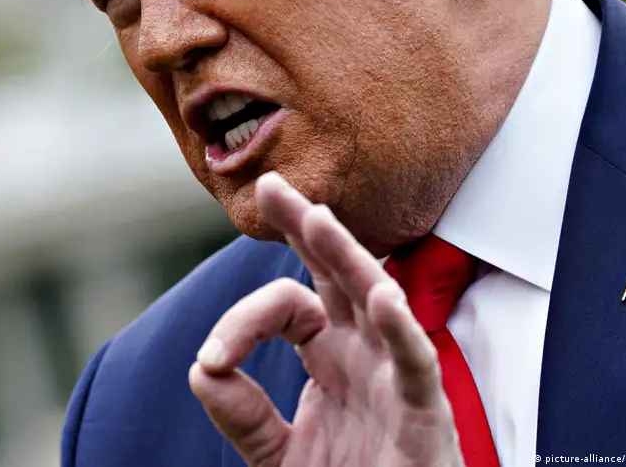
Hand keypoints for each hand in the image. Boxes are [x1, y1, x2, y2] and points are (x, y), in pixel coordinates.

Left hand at [188, 173, 462, 466]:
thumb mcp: (276, 454)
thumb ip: (241, 414)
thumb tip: (201, 369)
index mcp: (330, 357)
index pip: (287, 306)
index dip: (243, 321)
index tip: (211, 360)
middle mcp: (363, 355)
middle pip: (336, 274)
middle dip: (306, 227)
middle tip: (272, 184)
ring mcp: (395, 378)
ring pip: (376, 300)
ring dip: (347, 258)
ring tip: (317, 218)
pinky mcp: (425, 413)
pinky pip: (417, 363)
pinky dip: (402, 330)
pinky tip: (383, 298)